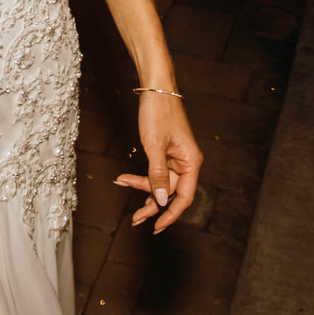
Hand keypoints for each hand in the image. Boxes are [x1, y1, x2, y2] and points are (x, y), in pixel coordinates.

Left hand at [115, 91, 202, 233]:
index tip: (157, 226)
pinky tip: (125, 179)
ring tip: (122, 186)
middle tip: (135, 219)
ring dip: (143, 188)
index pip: (184, 197)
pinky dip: (141, 176)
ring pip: (161, 182)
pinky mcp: (166, 152)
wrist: (155, 87)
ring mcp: (176, 157)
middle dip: (152, 204)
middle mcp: (186, 162)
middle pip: (171, 192)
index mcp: (191, 162)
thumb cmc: (158, 113)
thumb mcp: (154, 146)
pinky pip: (156, 171)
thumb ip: (158, 175)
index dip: (171, 214)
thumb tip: (162, 200)